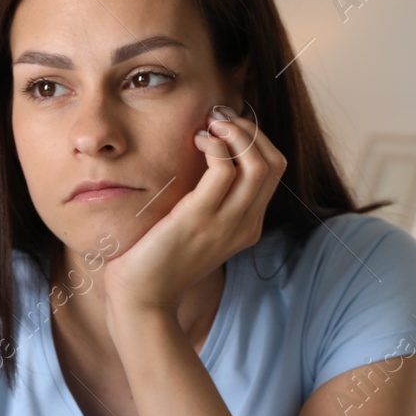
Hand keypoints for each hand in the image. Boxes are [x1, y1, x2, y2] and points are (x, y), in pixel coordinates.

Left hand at [101, 105, 287, 321]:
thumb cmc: (158, 256)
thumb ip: (206, 197)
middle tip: (218, 120)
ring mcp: (226, 224)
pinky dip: (215, 146)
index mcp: (247, 225)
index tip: (225, 127)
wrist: (142, 295)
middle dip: (250, 131)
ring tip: (210, 126)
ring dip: (237, 133)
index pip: (273, 170)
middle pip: (274, 164)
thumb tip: (205, 152)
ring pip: (258, 165)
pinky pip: (224, 170)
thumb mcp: (193, 224)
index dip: (255, 140)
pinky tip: (196, 143)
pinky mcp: (199, 219)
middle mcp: (244, 225)